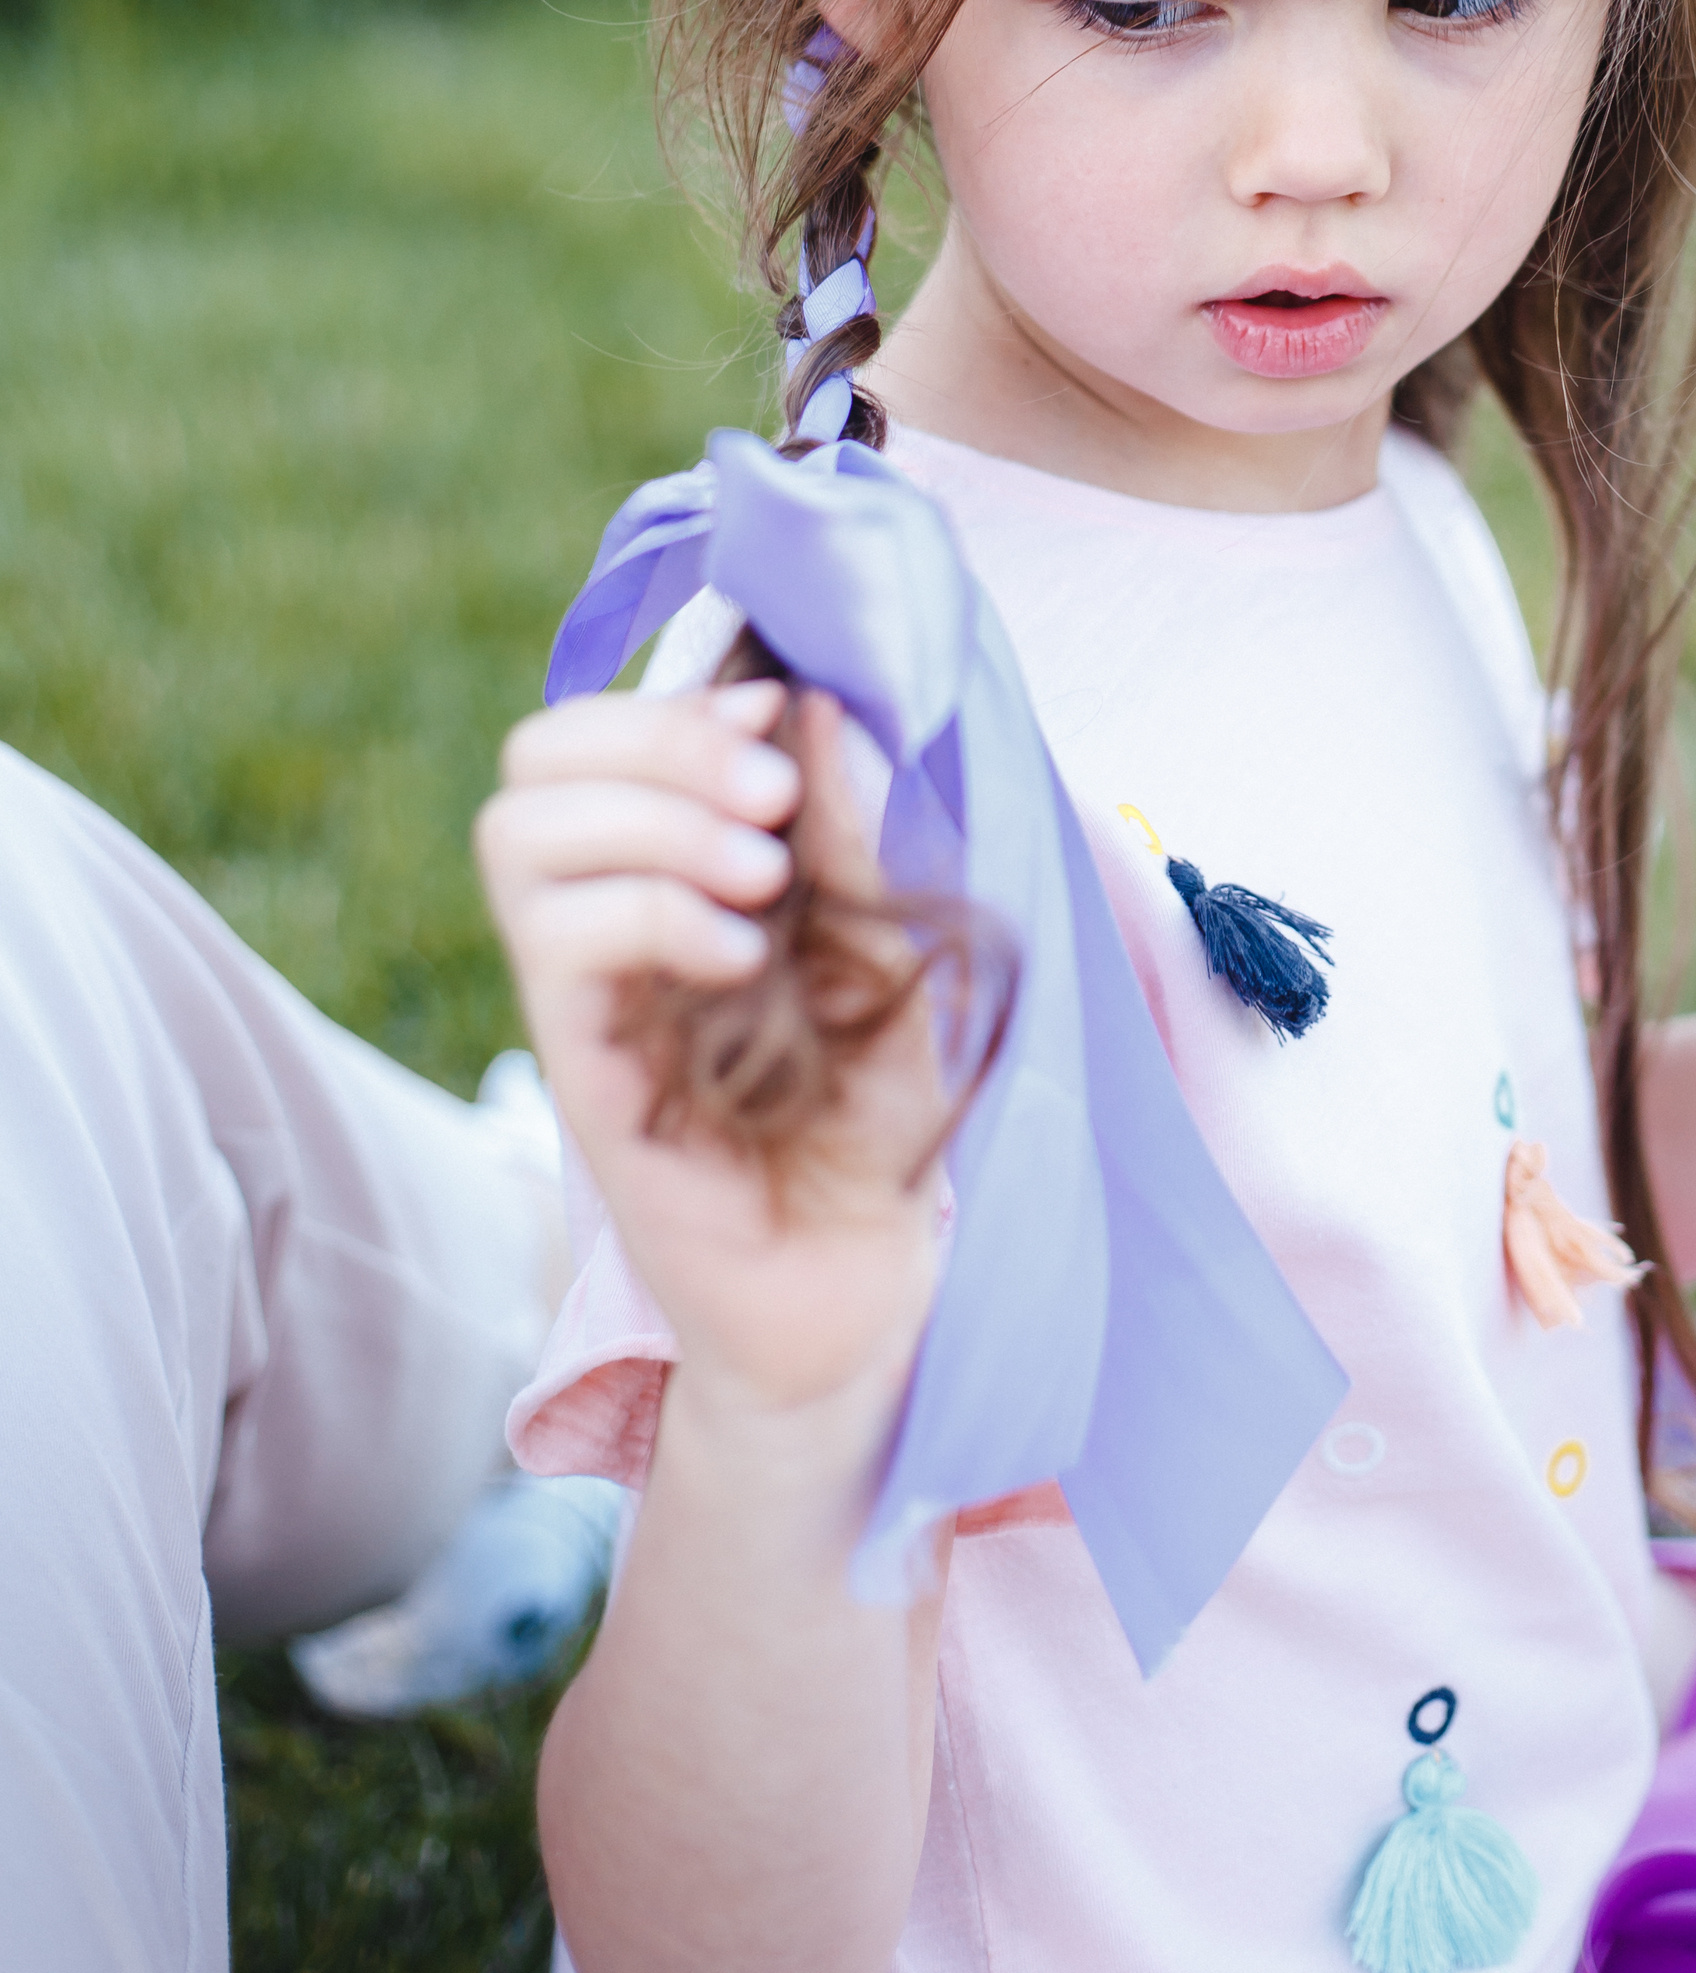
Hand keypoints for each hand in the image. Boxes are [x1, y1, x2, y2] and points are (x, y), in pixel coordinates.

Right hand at [476, 680, 946, 1420]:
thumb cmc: (884, 1106)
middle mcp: (611, 911)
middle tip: (769, 793)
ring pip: (520, 832)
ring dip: (653, 819)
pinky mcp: (581, 1068)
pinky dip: (654, 913)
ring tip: (762, 877)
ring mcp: (586, 990)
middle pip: (535, 757)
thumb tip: (825, 702)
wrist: (868, 1278)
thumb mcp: (898, 937)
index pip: (604, 725)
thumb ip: (859, 827)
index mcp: (678, 859)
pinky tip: (742, 959)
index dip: (679, 694)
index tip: (783, 714)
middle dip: (654, 736)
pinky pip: (562, 944)